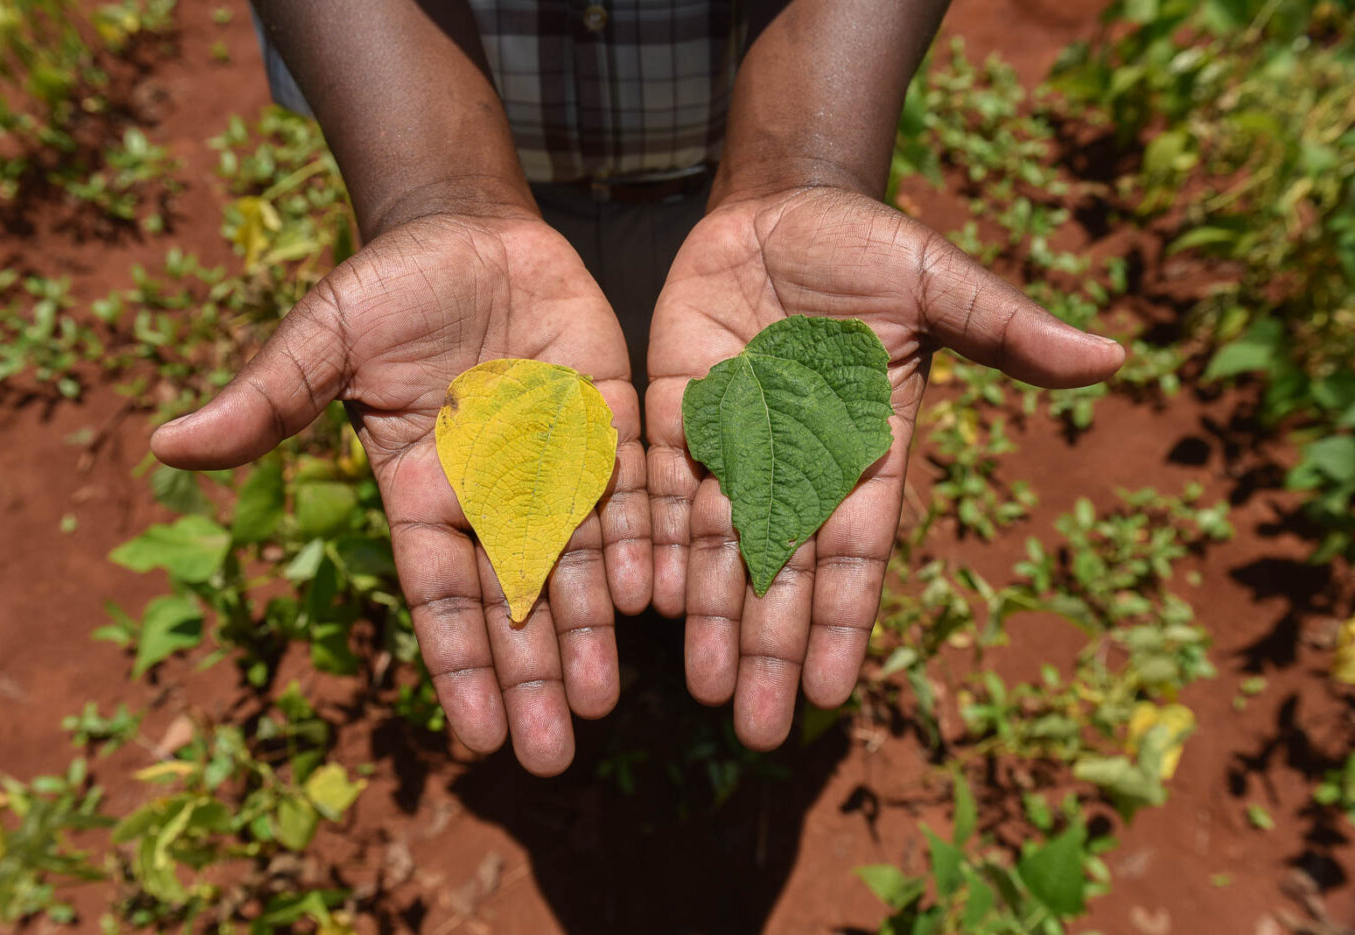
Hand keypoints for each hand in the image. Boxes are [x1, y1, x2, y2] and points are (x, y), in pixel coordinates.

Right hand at [152, 212, 650, 775]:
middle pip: (515, 600)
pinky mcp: (608, 421)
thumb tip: (166, 445)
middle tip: (552, 754)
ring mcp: (554, 461)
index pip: (440, 594)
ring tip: (602, 703)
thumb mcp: (326, 335)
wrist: (469, 230)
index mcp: (422, 488)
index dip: (458, 663)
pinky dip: (639, 543)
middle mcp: (493, 493)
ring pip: (577, 563)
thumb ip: (271, 396)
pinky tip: (651, 599)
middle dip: (532, 675)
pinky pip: (628, 492)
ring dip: (590, 633)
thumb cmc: (389, 285)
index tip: (478, 737)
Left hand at [646, 186, 1123, 749]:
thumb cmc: (870, 246)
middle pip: (783, 571)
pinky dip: (651, 540)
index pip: (856, 553)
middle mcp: (798, 465)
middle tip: (752, 728)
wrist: (784, 207)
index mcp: (867, 451)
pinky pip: (660, 487)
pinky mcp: (677, 412)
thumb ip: (1005, 328)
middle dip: (769, 647)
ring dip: (710, 616)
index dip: (842, 621)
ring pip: (716, 546)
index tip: (830, 694)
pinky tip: (641, 600)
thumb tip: (1113, 359)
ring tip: (700, 688)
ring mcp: (734, 444)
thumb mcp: (938, 282)